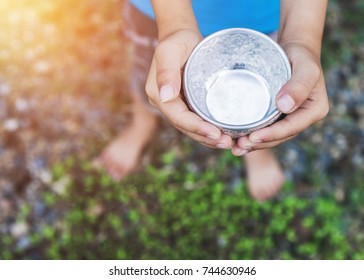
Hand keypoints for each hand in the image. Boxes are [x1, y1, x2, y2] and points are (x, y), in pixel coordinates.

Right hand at [145, 29, 233, 148]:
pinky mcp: (186, 102)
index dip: (196, 128)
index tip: (215, 133)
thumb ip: (166, 72)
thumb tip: (165, 97)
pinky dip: (208, 128)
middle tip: (226, 143)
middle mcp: (165, 103)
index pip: (178, 117)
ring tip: (228, 143)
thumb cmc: (177, 40)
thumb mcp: (170, 51)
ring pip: (191, 127)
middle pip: (185, 127)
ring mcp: (175, 105)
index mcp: (158, 94)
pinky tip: (223, 133)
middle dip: (205, 137)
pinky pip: (196, 119)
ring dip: (208, 138)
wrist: (181, 35)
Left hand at [231, 42, 328, 155]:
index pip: (291, 128)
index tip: (253, 138)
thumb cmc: (301, 54)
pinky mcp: (277, 113)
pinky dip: (251, 133)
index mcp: (313, 110)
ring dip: (253, 144)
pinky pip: (264, 126)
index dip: (272, 136)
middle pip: (279, 136)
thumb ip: (299, 85)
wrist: (294, 47)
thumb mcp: (305, 67)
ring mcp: (289, 116)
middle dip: (259, 144)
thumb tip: (285, 107)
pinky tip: (236, 139)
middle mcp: (302, 117)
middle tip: (239, 147)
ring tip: (235, 148)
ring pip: (270, 135)